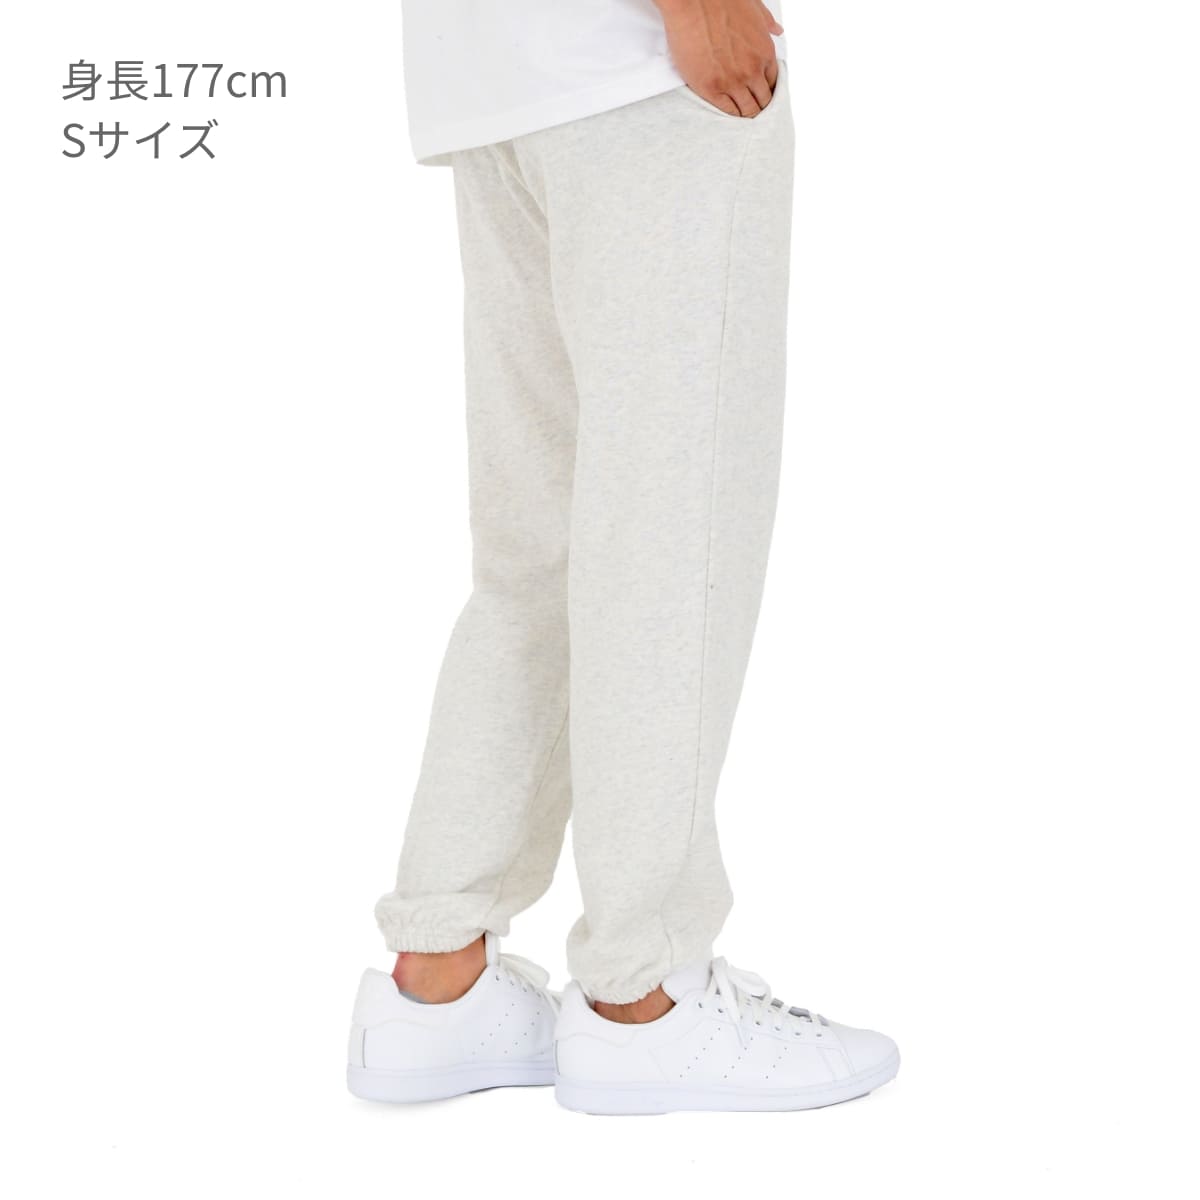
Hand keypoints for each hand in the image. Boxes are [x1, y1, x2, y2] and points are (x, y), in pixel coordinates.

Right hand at [654, 0, 781, 116]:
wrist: (692, 1)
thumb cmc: (720, 0)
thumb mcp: (753, 6)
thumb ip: (767, 22)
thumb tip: (777, 30)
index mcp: (764, 52)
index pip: (772, 83)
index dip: (767, 92)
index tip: (760, 96)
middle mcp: (752, 70)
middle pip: (762, 101)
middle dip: (759, 107)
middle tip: (752, 111)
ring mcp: (732, 81)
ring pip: (747, 110)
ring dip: (745, 115)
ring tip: (741, 118)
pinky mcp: (711, 88)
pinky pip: (727, 111)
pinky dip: (730, 116)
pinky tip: (728, 116)